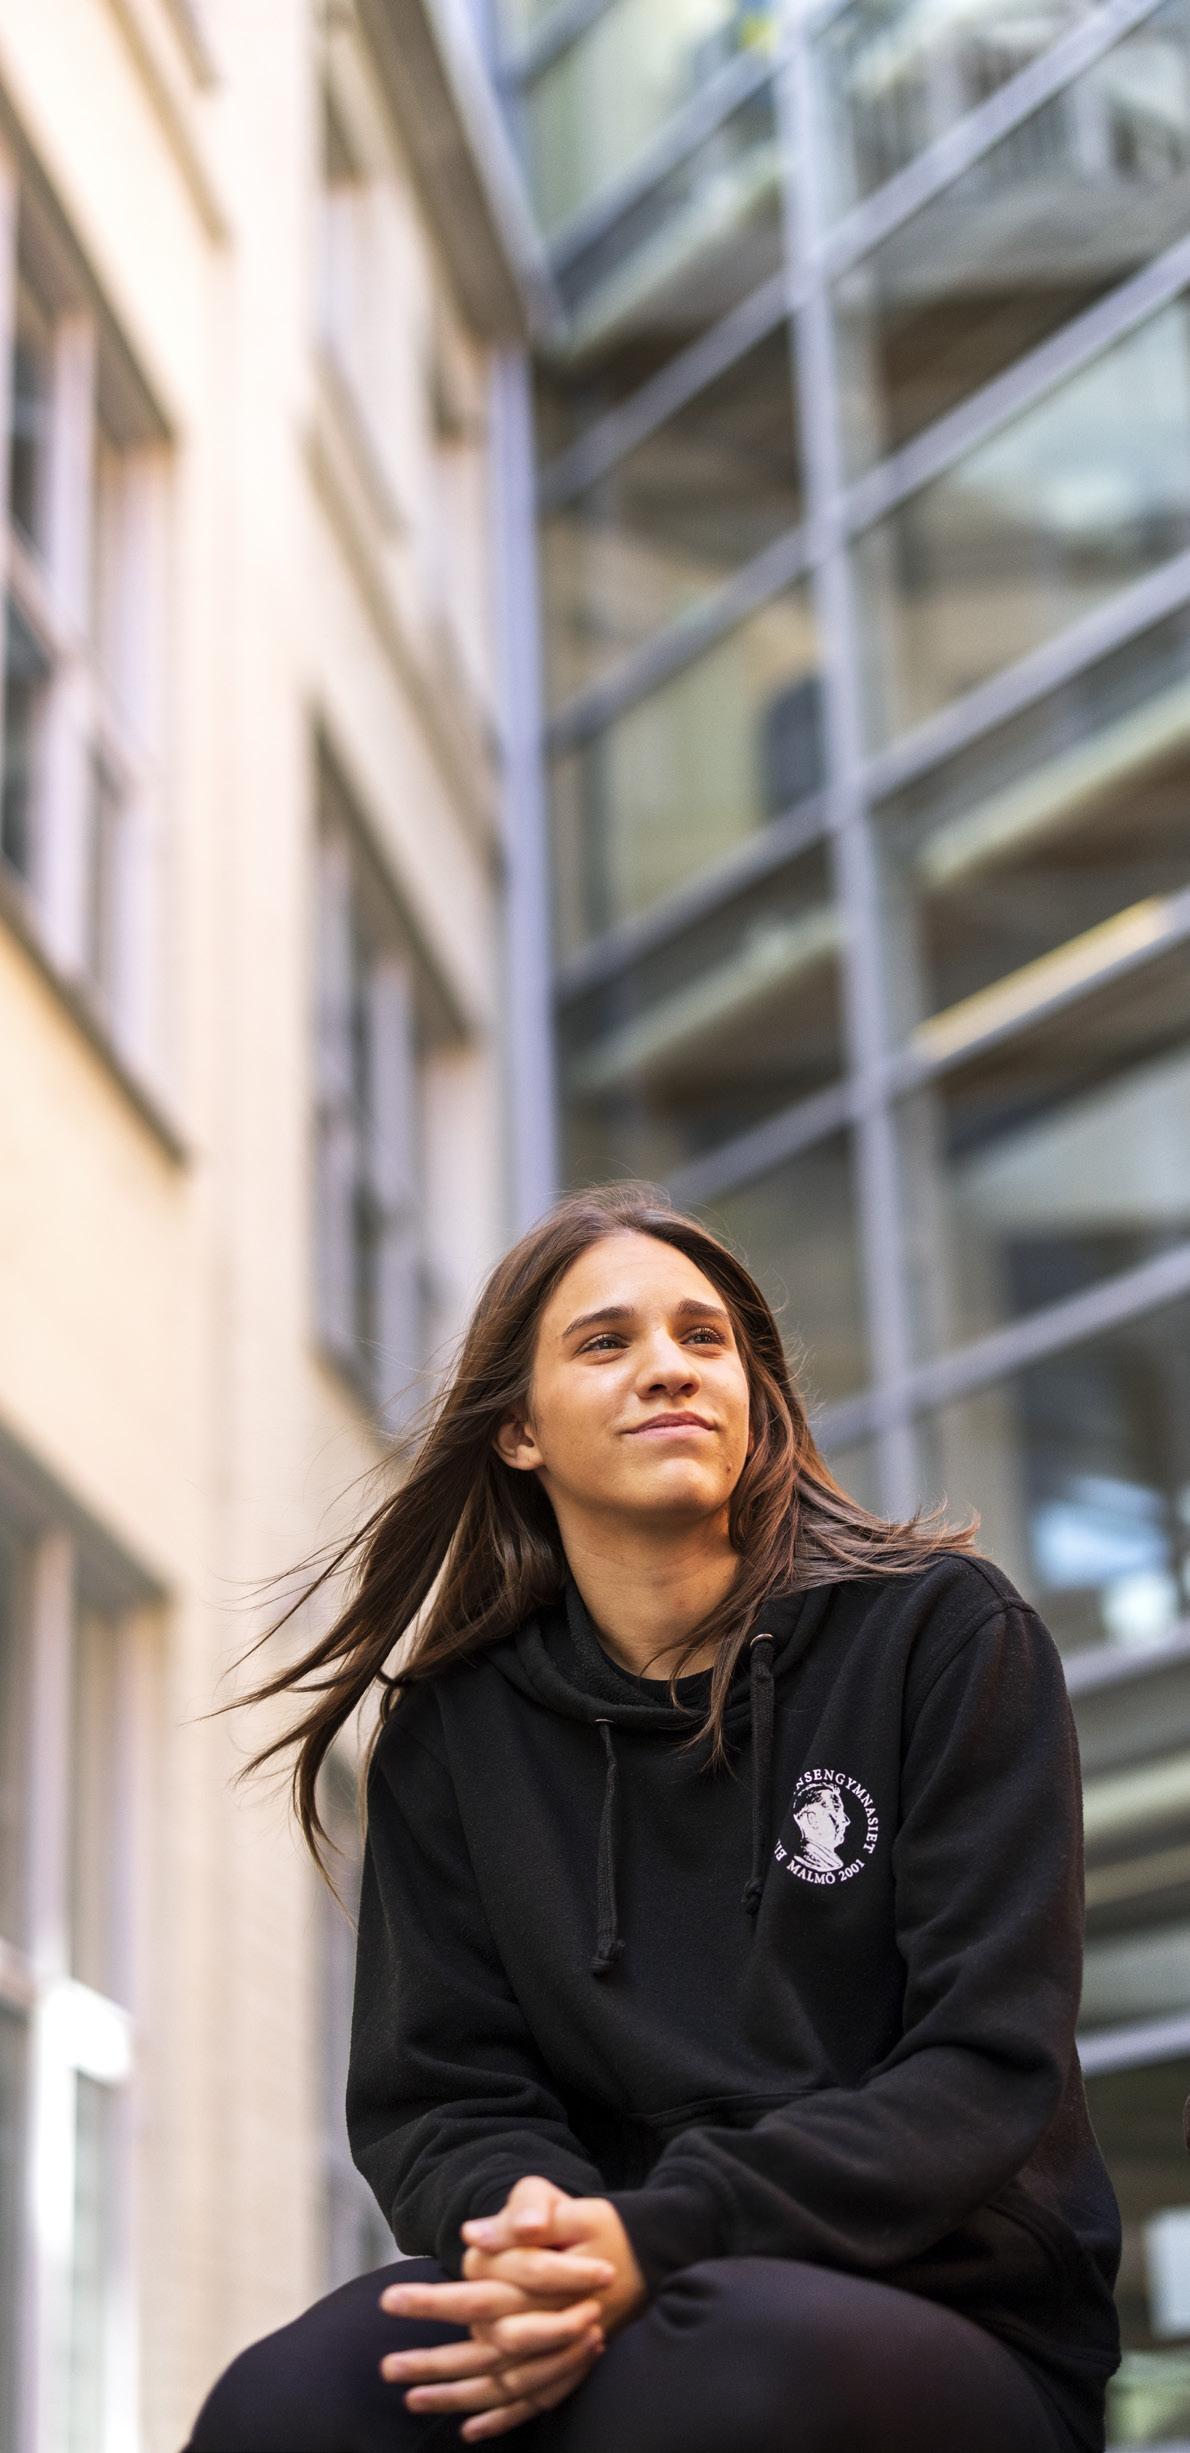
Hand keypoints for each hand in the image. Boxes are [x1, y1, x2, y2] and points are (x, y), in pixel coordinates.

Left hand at [376, 2175, 647, 2439]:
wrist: (655, 2255)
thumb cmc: (604, 2226)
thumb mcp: (569, 2205)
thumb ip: (525, 2215)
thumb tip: (471, 2235)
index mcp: (546, 2284)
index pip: (482, 2295)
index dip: (437, 2301)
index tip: (390, 2299)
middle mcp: (552, 2324)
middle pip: (483, 2349)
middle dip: (434, 2361)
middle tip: (385, 2367)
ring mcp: (563, 2353)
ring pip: (503, 2384)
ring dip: (456, 2396)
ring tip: (410, 2401)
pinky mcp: (572, 2367)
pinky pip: (534, 2404)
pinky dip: (502, 2419)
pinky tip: (469, 2432)